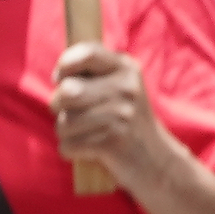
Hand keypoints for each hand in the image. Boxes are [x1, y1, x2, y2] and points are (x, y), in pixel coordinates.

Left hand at [50, 44, 173, 187]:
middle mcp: (126, 89)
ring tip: (85, 132)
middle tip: (71, 111)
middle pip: (67, 90)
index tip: (60, 77)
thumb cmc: (125, 119)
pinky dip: (71, 150)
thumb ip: (91, 72)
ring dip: (66, 131)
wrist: (156, 160)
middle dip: (58, 104)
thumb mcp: (119, 86)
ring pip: (64, 121)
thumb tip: (58, 76)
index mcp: (126, 69)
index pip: (88, 53)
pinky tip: (88, 149)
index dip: (65, 64)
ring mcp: (121, 116)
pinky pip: (68, 145)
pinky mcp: (113, 143)